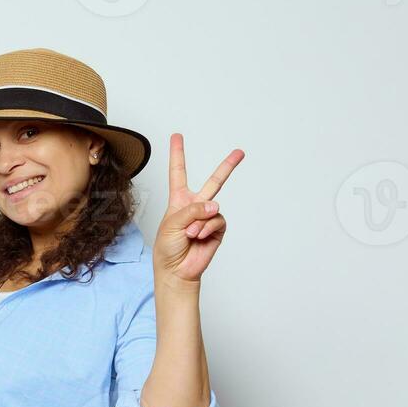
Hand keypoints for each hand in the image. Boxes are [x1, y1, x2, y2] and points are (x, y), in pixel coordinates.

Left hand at [152, 133, 243, 287]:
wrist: (176, 270)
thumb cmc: (167, 247)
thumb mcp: (171, 223)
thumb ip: (192, 210)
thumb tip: (215, 206)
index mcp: (179, 200)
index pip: (178, 172)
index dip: (177, 154)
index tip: (177, 136)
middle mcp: (196, 205)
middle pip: (214, 182)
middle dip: (227, 167)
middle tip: (240, 152)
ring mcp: (208, 217)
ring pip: (213, 206)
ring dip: (198, 222)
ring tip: (189, 234)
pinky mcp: (217, 229)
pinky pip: (217, 220)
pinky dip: (207, 228)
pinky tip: (198, 237)